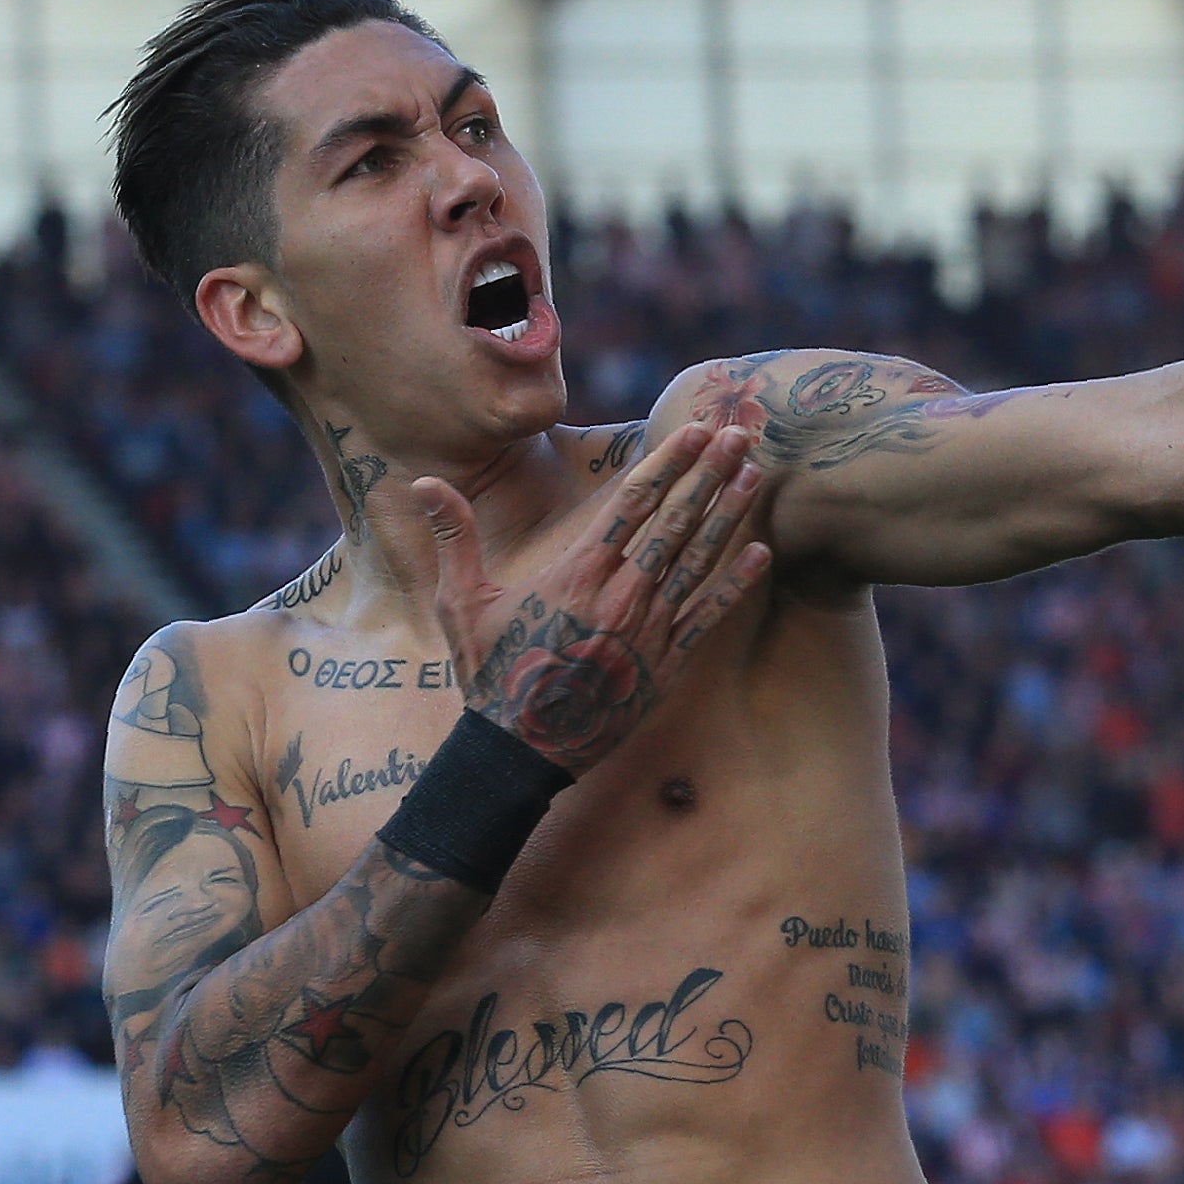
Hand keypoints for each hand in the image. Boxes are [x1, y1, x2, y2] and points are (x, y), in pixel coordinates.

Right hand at [415, 423, 769, 774]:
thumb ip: (454, 538)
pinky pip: (707, 616)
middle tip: (742, 435)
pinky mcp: (665, 665)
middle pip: (675, 521)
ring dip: (729, 515)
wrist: (520, 752)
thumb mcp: (463, 603)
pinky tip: (762, 553)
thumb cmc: (491, 674)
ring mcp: (647, 631)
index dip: (669, 462)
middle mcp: (619, 596)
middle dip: (709, 473)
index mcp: (576, 574)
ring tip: (755, 475)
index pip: (632, 503)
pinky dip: (735, 584)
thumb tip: (420, 482)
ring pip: (697, 560)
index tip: (697, 432)